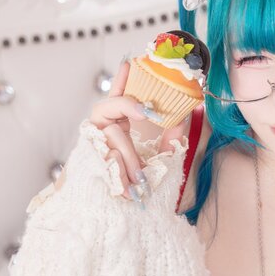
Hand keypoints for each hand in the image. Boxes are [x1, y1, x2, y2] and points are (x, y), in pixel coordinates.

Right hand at [88, 59, 188, 200]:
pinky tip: (129, 189)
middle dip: (127, 108)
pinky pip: (104, 160)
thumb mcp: (164, 152)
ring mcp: (93, 146)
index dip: (120, 79)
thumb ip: (173, 131)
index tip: (129, 63)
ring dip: (129, 158)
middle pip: (106, 108)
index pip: (116, 96)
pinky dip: (120, 173)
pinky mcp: (88, 164)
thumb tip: (186, 109)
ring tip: (141, 178)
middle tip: (147, 113)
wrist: (130, 213)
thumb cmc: (143, 181)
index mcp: (118, 124)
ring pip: (109, 138)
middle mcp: (102, 131)